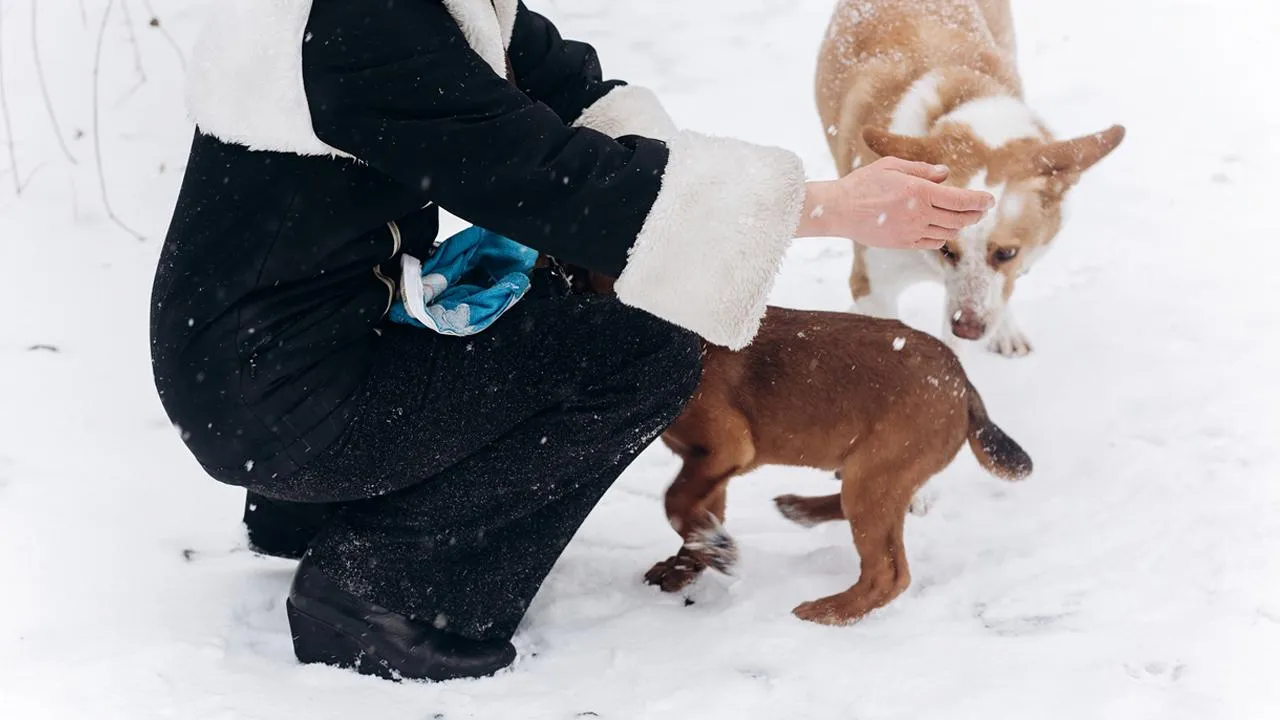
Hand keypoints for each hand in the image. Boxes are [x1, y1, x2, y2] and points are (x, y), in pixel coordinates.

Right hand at [797, 158, 994, 248]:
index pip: (960, 200)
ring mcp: (912, 232)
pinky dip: (942, 236)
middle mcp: (920, 215)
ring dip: (959, 225)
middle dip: (975, 214)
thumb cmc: (863, 183)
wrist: (839, 210)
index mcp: (919, 192)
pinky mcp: (903, 244)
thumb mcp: (892, 166)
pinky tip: (941, 229)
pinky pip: (932, 243)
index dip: (980, 201)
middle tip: (981, 210)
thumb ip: (922, 170)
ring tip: (963, 218)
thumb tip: (944, 175)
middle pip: (959, 219)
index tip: (990, 200)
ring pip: (948, 232)